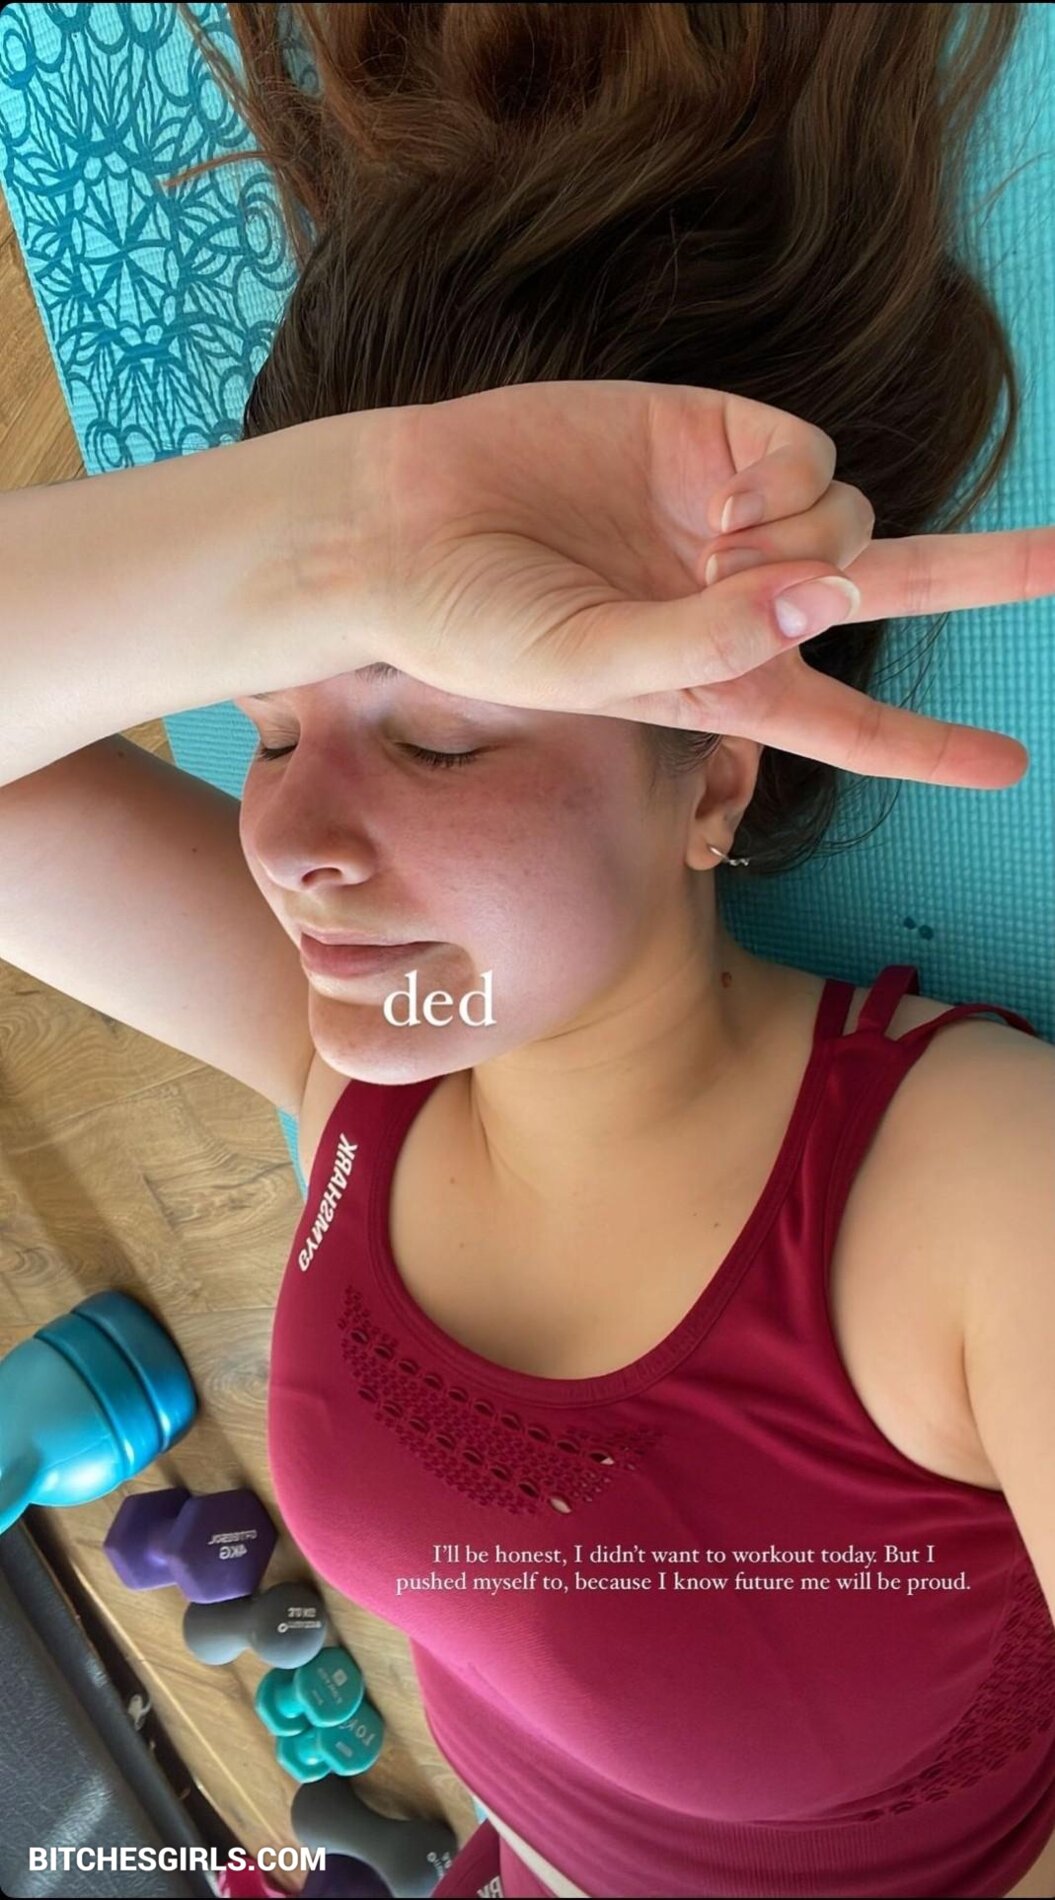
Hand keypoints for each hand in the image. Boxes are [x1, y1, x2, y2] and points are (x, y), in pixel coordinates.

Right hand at [359, 381, 1051, 787]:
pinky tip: (721, 494)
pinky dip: (786, 477)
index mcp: (718, 681)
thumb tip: (831, 596)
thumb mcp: (588, 667)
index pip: (843, 721)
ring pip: (850, 517)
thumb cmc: (473, 626)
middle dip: (988, 573)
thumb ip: (709, 644)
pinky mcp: (712, 434)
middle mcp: (740, 598)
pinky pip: (807, 453)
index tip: (1009, 769)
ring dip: (808, 539)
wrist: (398, 524)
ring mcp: (731, 514)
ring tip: (713, 548)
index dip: (926, 748)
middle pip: (894, 584)